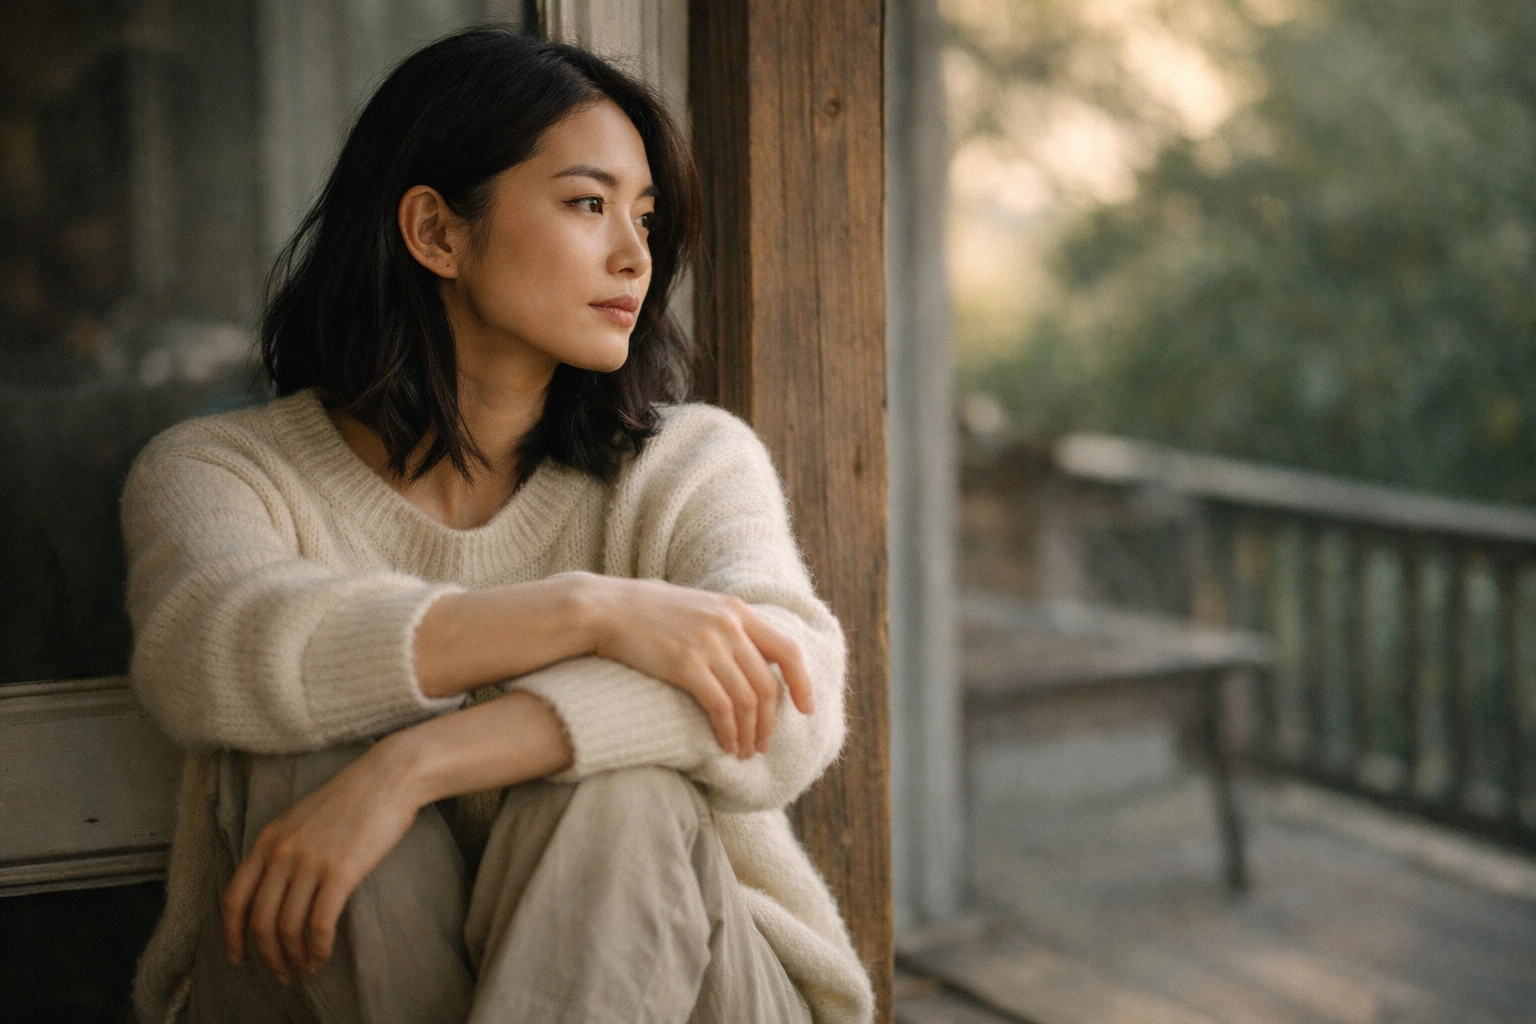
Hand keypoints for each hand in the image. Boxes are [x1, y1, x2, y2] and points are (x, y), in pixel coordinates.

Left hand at [221, 740, 420, 983]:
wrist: (389, 777)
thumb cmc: (352, 797)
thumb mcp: (301, 817)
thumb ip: (282, 848)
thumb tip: (274, 888)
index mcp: (268, 840)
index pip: (234, 898)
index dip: (231, 935)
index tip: (238, 957)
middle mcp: (281, 853)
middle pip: (260, 921)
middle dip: (268, 956)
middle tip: (282, 973)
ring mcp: (309, 862)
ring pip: (287, 927)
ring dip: (294, 957)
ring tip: (306, 969)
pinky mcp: (340, 871)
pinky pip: (319, 923)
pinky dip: (318, 948)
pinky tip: (323, 956)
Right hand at [577, 575, 814, 757]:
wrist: (605, 608)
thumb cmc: (647, 612)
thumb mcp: (698, 608)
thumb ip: (726, 627)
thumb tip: (749, 661)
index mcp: (736, 610)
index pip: (788, 650)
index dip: (803, 683)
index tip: (806, 709)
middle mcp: (729, 626)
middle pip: (768, 684)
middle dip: (771, 721)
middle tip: (763, 744)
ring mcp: (709, 645)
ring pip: (748, 701)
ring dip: (750, 733)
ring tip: (744, 752)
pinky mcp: (686, 665)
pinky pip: (721, 708)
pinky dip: (729, 732)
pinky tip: (726, 745)